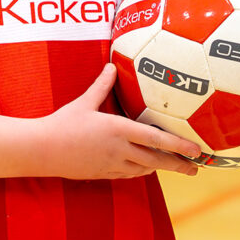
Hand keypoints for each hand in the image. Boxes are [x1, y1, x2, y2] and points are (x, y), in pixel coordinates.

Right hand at [42, 64, 201, 178]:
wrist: (42, 150)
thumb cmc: (63, 123)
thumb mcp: (85, 102)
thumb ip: (102, 85)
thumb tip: (112, 66)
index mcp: (118, 129)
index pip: (156, 139)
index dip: (179, 145)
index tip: (196, 150)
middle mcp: (119, 149)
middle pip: (156, 160)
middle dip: (179, 164)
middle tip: (196, 167)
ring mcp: (112, 164)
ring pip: (144, 169)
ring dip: (161, 168)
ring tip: (176, 166)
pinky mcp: (103, 173)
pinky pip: (128, 174)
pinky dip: (141, 171)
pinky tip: (146, 169)